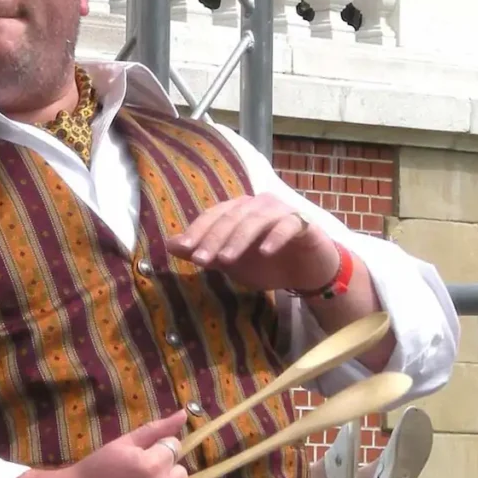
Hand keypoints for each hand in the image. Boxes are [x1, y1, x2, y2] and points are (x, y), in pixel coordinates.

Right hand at [60, 410, 188, 477]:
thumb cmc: (92, 471)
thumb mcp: (120, 444)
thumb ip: (155, 430)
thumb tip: (183, 415)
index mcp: (151, 467)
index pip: (175, 449)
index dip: (158, 449)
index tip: (140, 455)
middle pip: (180, 475)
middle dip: (164, 471)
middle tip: (139, 474)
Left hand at [166, 194, 339, 293]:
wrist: (307, 272)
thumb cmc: (266, 263)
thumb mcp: (230, 262)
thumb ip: (203, 252)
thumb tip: (169, 244)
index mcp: (238, 210)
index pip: (214, 216)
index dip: (198, 231)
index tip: (185, 250)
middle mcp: (258, 205)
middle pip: (232, 217)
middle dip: (214, 238)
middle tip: (201, 260)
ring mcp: (281, 211)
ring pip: (256, 220)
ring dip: (239, 239)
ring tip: (226, 259)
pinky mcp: (304, 222)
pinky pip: (289, 225)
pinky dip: (276, 237)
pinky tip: (266, 252)